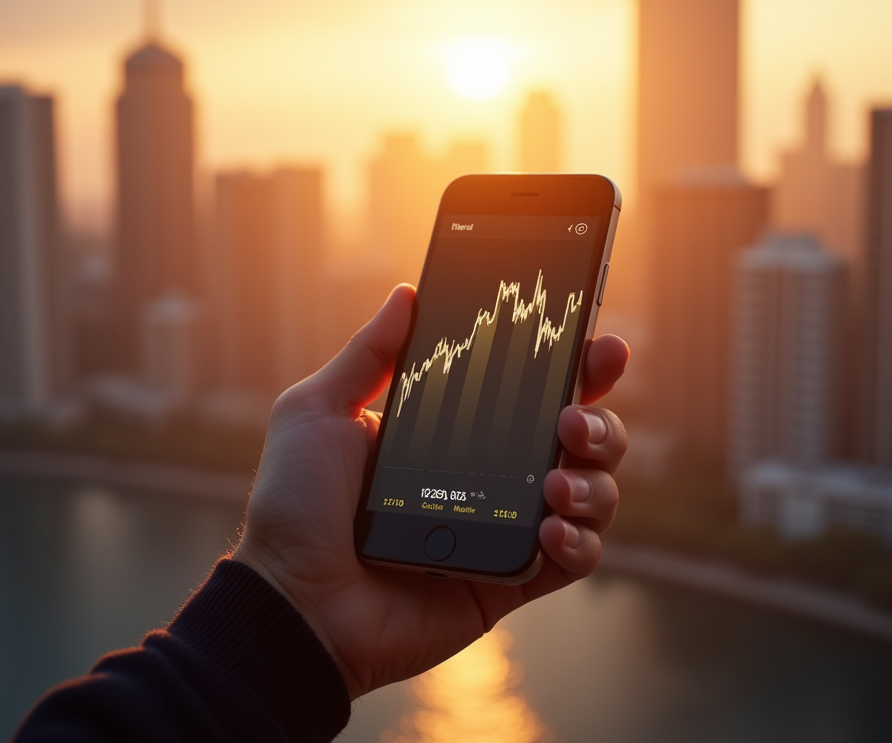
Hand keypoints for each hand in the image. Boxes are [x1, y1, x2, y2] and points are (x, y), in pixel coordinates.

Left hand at [232, 284, 628, 699]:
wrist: (292, 598)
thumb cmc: (294, 505)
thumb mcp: (320, 411)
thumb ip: (370, 353)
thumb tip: (406, 293)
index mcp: (452, 432)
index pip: (530, 390)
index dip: (574, 367)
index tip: (598, 345)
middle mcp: (489, 476)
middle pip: (581, 437)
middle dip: (600, 420)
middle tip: (573, 419)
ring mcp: (505, 528)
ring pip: (592, 493)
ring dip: (593, 480)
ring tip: (554, 481)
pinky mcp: (510, 581)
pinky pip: (576, 558)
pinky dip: (580, 540)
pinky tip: (552, 528)